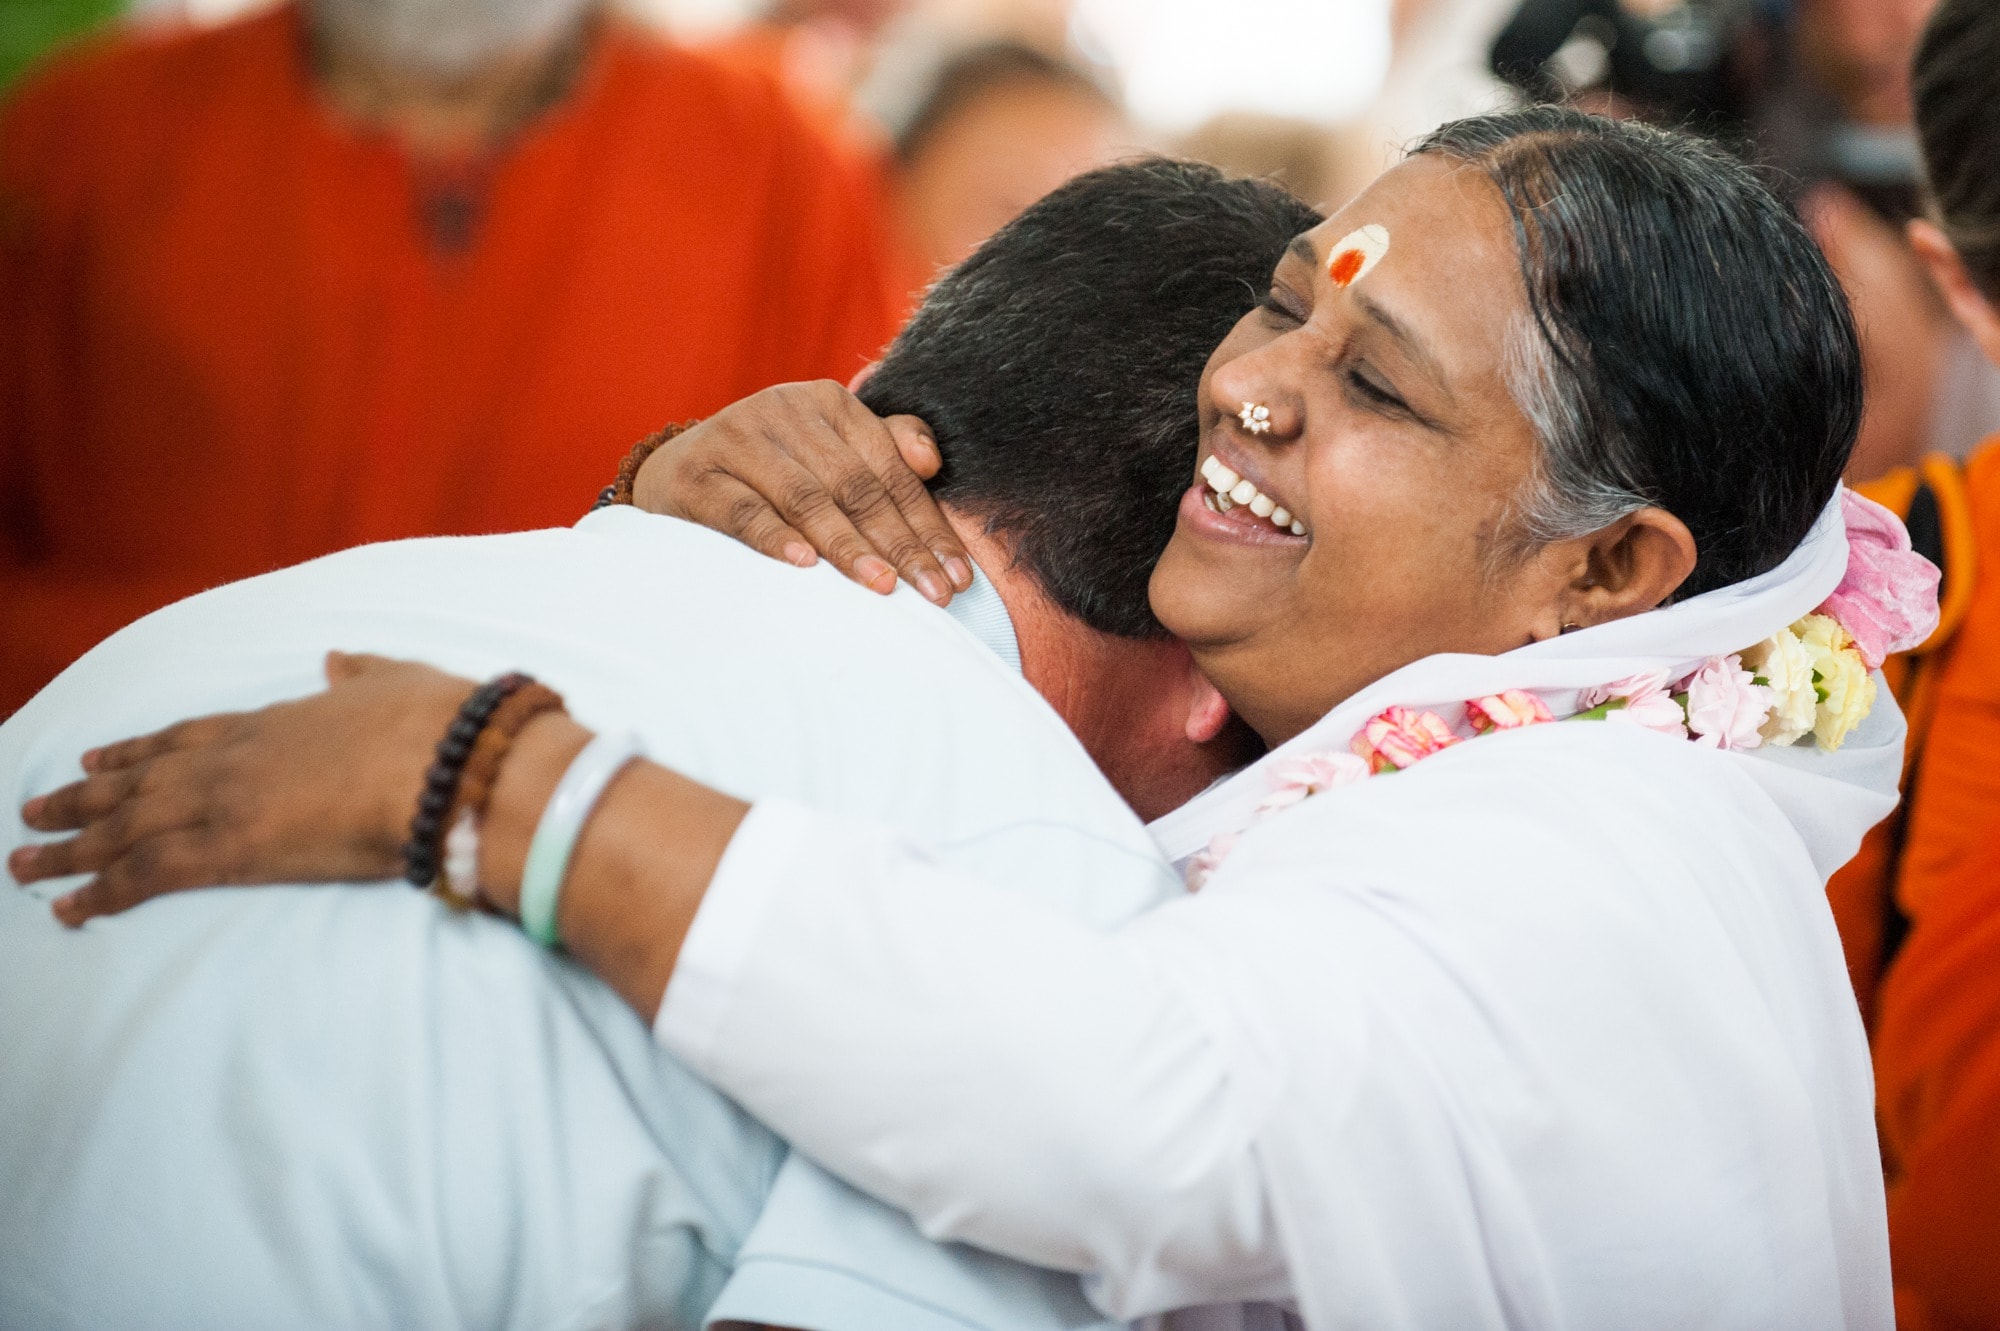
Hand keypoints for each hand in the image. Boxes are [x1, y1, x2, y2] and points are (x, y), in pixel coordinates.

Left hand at [11, 652, 472, 925]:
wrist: (448, 760)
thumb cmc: (437, 723)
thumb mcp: (398, 680)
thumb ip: (361, 673)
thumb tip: (337, 660)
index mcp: (275, 721)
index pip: (185, 737)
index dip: (136, 750)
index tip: (96, 759)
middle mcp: (235, 758)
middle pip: (139, 782)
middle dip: (81, 799)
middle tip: (33, 811)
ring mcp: (227, 802)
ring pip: (125, 826)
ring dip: (69, 846)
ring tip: (23, 863)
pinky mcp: (233, 850)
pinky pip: (148, 874)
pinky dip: (102, 891)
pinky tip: (69, 909)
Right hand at [631, 380, 973, 604]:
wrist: (677, 473)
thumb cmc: (772, 472)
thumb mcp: (830, 452)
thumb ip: (886, 448)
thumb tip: (932, 461)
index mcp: (828, 403)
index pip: (890, 471)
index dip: (927, 525)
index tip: (957, 575)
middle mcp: (784, 409)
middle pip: (855, 486)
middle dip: (900, 544)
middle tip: (932, 593)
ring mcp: (737, 438)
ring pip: (806, 498)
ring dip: (847, 546)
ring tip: (882, 586)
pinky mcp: (696, 475)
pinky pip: (744, 511)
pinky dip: (775, 538)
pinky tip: (805, 566)